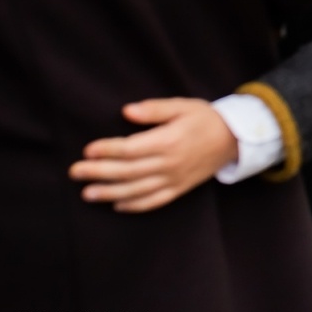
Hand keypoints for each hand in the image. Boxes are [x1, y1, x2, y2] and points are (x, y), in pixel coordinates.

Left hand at [69, 98, 238, 212]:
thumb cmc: (205, 118)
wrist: (235, 139)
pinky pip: (154, 201)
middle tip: (75, 172)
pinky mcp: (180, 189)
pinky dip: (135, 206)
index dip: (107, 150)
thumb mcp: (182, 105)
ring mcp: (175, 179)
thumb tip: (126, 111)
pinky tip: (117, 205)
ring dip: (110, 193)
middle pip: (128, 171)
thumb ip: (154, 109)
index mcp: (169, 141)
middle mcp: (170, 163)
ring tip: (87, 193)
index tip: (88, 149)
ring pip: (137, 190)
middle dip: (99, 172)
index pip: (131, 148)